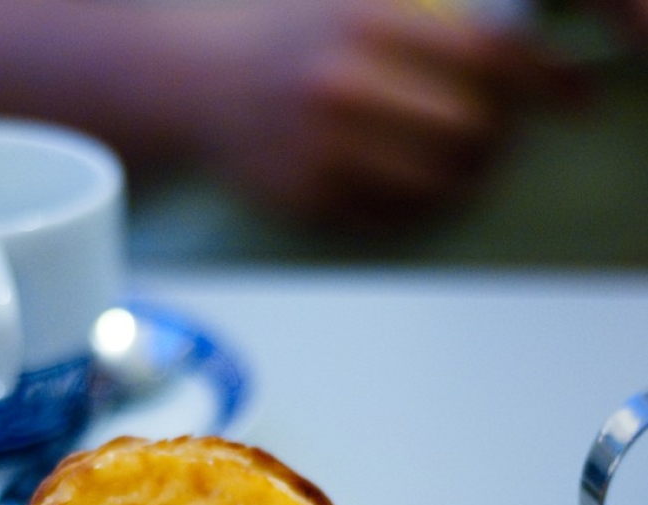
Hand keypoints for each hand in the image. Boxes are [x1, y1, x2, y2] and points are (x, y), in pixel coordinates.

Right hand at [185, 0, 586, 224]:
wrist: (200, 84)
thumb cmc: (291, 38)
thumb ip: (433, 12)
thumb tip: (517, 45)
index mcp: (366, 21)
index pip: (486, 54)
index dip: (542, 79)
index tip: (571, 97)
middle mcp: (343, 85)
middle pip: (469, 130)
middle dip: (498, 140)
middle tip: (498, 138)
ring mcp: (323, 149)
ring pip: (434, 185)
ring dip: (463, 181)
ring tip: (462, 167)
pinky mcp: (309, 200)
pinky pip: (391, 217)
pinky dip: (414, 205)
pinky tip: (410, 185)